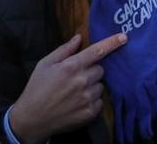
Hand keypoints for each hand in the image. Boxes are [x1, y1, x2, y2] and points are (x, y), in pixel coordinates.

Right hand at [10, 33, 126, 143]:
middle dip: (91, 70)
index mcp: (71, 66)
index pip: (98, 51)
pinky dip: (92, 100)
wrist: (32, 119)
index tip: (124, 37)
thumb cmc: (37, 88)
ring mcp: (87, 98)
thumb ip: (64, 50)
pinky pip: (100, 100)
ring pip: (101, 85)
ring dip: (92, 86)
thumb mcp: (45, 64)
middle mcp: (82, 81)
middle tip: (76, 77)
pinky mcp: (90, 112)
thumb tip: (79, 37)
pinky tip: (78, 102)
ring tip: (75, 92)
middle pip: (100, 69)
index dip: (112, 42)